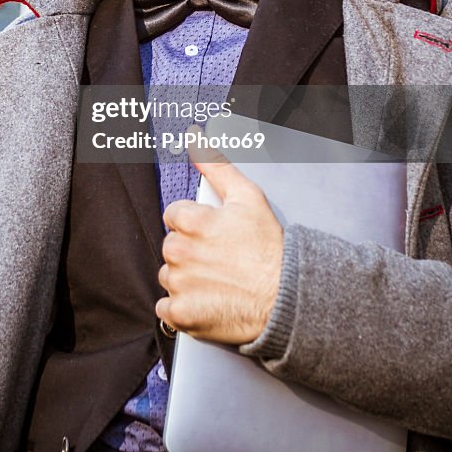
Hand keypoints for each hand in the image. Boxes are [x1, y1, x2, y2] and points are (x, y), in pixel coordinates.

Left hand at [156, 127, 283, 344]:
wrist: (286, 297)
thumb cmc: (269, 248)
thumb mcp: (247, 196)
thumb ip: (216, 165)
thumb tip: (194, 137)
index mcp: (191, 220)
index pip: (174, 216)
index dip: (195, 224)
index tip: (213, 235)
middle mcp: (179, 251)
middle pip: (171, 246)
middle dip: (190, 250)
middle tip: (220, 258)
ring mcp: (179, 284)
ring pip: (169, 276)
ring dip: (186, 279)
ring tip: (217, 281)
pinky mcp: (181, 314)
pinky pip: (165, 309)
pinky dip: (181, 308)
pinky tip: (205, 301)